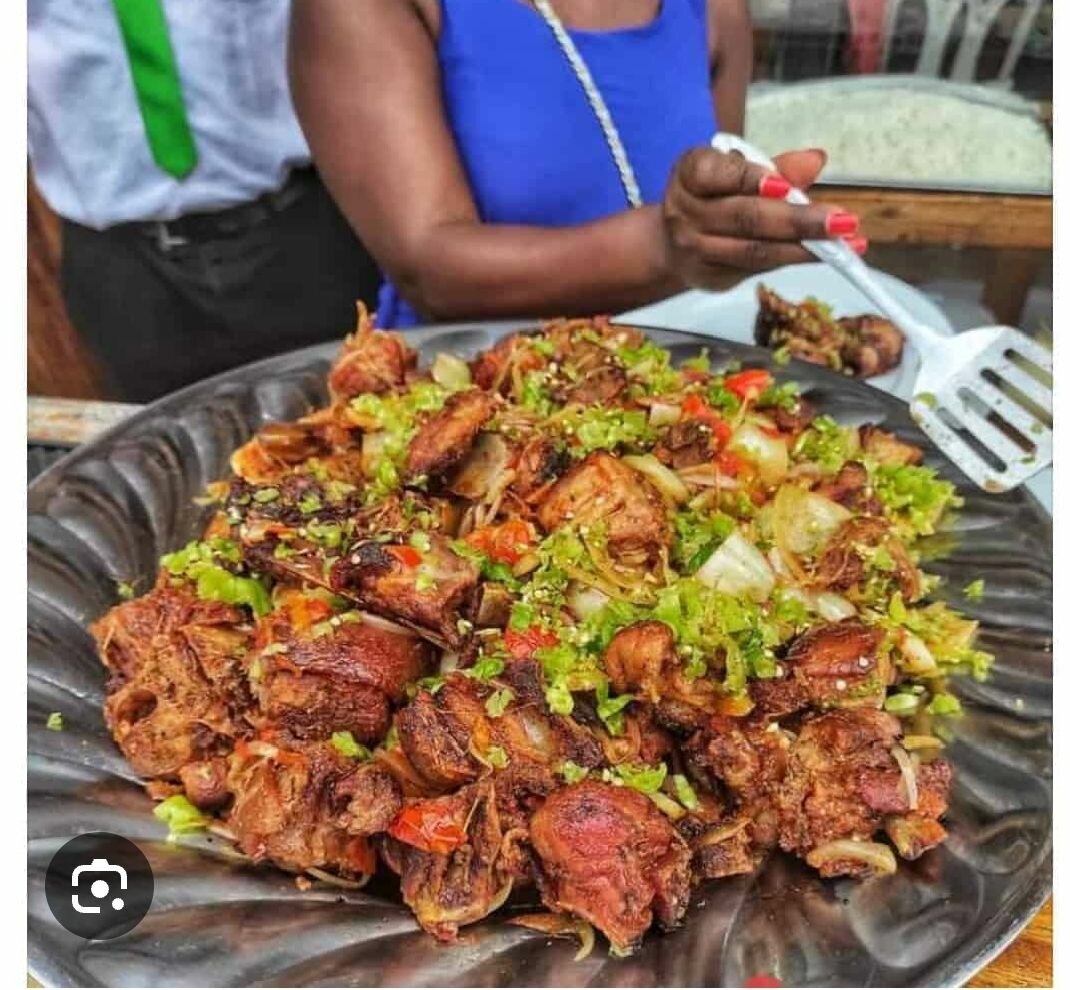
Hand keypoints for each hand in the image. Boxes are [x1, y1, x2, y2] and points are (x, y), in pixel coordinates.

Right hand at [660, 147, 865, 286]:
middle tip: (842, 220)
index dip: (750, 179)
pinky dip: (792, 260)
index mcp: (690, 174)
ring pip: (754, 251)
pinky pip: (756, 268)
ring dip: (803, 249)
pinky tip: (822, 254)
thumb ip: (774, 167)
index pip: (716, 174)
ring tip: (846, 244)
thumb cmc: (712, 196)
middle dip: (797, 220)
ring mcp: (694, 249)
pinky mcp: (709, 277)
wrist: (673, 242)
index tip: (784, 186)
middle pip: (745, 218)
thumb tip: (815, 160)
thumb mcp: (735, 170)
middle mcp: (685, 212)